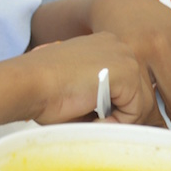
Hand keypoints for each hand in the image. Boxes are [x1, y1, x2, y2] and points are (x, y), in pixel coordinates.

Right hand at [21, 33, 154, 124]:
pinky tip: (92, 118)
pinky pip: (136, 113)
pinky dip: (115, 125)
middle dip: (121, 117)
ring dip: (117, 122)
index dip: (116, 108)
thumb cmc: (44, 90)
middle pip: (141, 94)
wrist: (29, 84)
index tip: (92, 114)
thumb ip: (107, 95)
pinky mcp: (127, 73)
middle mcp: (120, 46)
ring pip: (141, 106)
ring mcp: (126, 58)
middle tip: (92, 122)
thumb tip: (129, 119)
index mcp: (107, 46)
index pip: (130, 84)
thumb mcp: (83, 87)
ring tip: (89, 120)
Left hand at [88, 0, 170, 126]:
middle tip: (168, 117)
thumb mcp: (114, 66)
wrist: (122, 4)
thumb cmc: (115, 39)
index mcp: (134, 56)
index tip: (155, 126)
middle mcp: (158, 46)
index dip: (155, 121)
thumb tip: (147, 127)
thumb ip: (128, 92)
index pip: (154, 104)